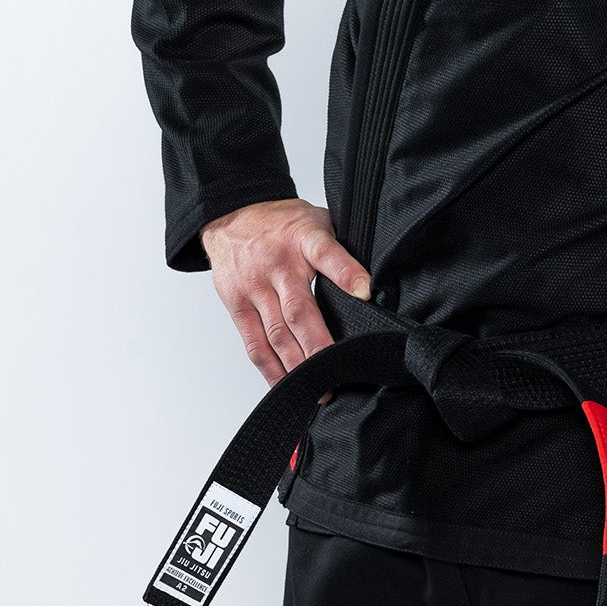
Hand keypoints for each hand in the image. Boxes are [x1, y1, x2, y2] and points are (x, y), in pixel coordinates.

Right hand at [201, 198, 368, 388]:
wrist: (232, 215)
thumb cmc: (283, 222)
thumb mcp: (316, 220)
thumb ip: (340, 248)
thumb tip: (374, 281)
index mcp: (303, 238)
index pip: (326, 253)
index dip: (346, 273)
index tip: (366, 292)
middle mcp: (278, 265)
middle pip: (299, 310)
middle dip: (319, 346)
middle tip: (340, 372)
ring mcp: (255, 288)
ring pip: (276, 334)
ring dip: (297, 366)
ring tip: (319, 390)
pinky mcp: (237, 306)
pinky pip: (254, 344)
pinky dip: (270, 368)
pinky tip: (286, 385)